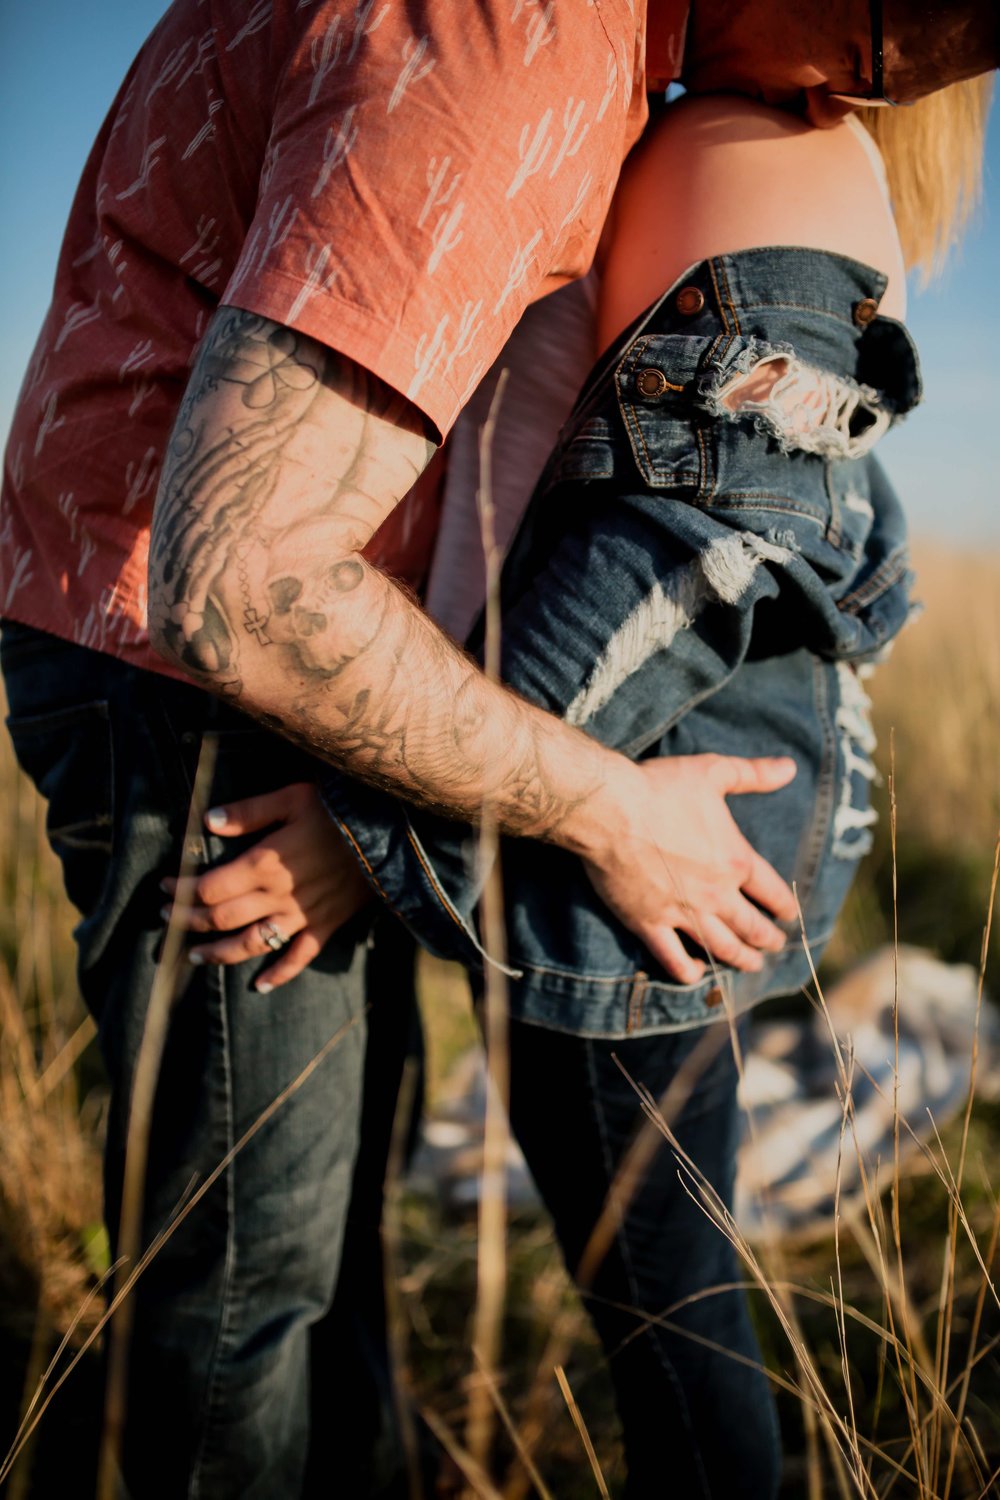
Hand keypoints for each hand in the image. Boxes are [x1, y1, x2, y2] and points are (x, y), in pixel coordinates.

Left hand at [161, 782, 370, 990]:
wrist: (390, 836)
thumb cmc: (339, 810)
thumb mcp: (293, 798)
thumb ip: (250, 811)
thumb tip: (208, 820)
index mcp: (264, 864)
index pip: (209, 887)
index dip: (180, 891)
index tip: (162, 887)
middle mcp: (277, 896)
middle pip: (221, 918)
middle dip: (188, 921)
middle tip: (166, 919)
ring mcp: (301, 916)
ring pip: (251, 944)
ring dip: (219, 954)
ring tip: (194, 957)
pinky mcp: (325, 926)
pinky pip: (299, 957)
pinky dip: (279, 975)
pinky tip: (260, 986)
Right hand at [583, 753, 798, 985]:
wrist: (610, 809)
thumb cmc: (660, 787)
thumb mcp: (713, 771)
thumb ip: (754, 773)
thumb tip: (790, 768)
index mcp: (736, 860)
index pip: (772, 892)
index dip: (784, 906)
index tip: (789, 914)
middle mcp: (716, 894)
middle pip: (751, 927)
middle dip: (767, 940)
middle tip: (775, 946)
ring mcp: (682, 912)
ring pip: (721, 947)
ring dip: (740, 959)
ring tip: (751, 965)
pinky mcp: (649, 923)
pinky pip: (673, 959)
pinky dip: (689, 972)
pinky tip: (697, 972)